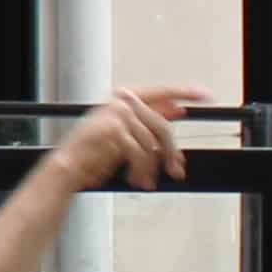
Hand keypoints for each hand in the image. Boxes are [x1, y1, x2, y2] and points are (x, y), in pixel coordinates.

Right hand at [53, 85, 205, 192]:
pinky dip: (141, 170)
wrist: (68, 167)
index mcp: (126, 98)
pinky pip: (141, 153)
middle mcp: (122, 102)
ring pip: (153, 143)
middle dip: (170, 152)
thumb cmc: (92, 152)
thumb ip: (150, 121)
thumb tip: (177, 112)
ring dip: (153, 167)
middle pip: (162, 126)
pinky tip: (137, 179)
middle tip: (176, 168)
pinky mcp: (115, 131)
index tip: (203, 95)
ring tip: (149, 180)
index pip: (162, 91)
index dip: (184, 92)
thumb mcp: (126, 133)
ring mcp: (118, 114)